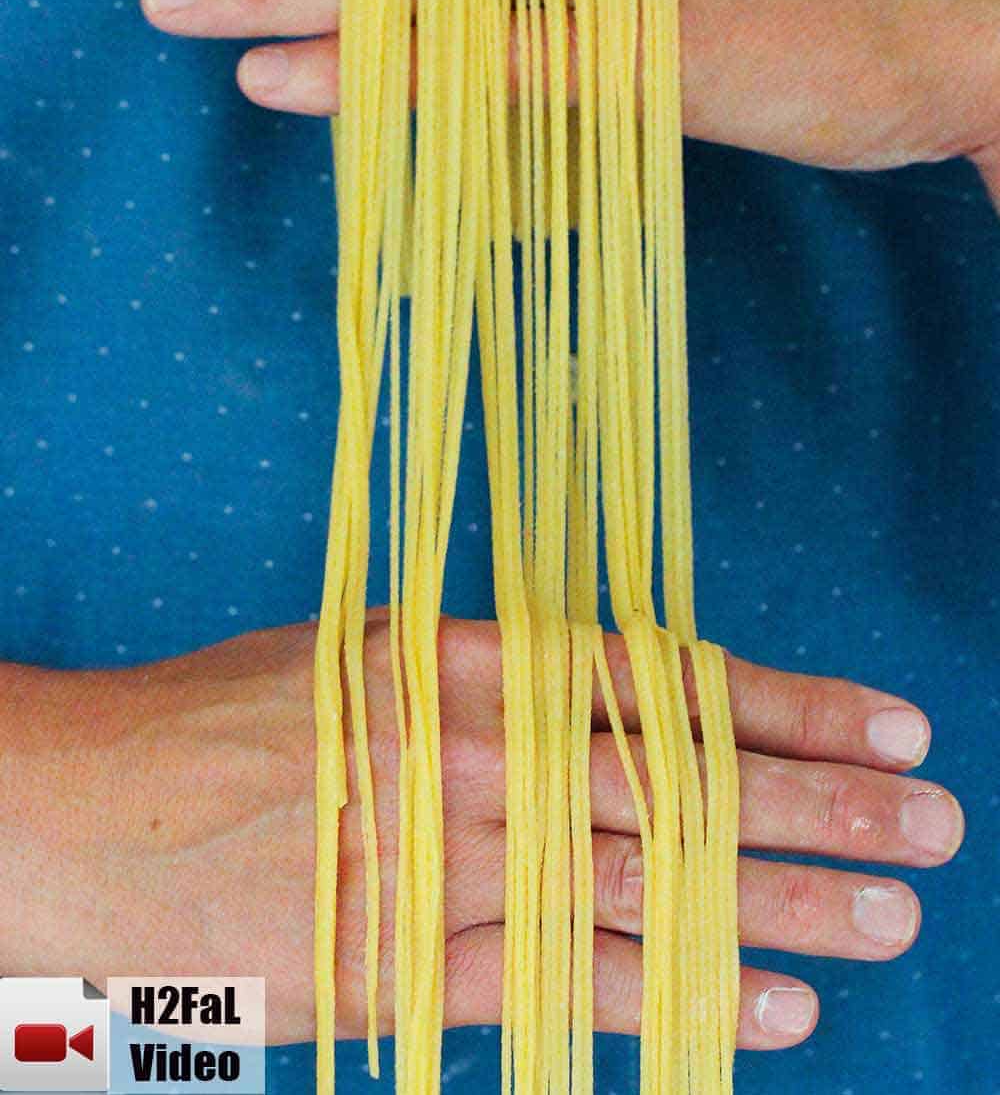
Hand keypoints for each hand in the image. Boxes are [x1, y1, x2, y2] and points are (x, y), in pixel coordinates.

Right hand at [2, 615, 962, 1048]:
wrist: (93, 813)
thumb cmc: (229, 720)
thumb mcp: (367, 657)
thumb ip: (491, 683)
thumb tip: (612, 698)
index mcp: (468, 662)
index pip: (665, 683)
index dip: (786, 703)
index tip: (888, 723)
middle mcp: (478, 754)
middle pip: (681, 785)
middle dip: (820, 803)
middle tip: (931, 825)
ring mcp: (449, 863)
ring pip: (649, 886)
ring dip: (777, 905)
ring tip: (886, 919)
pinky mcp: (410, 968)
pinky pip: (569, 987)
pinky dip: (674, 1000)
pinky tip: (768, 1013)